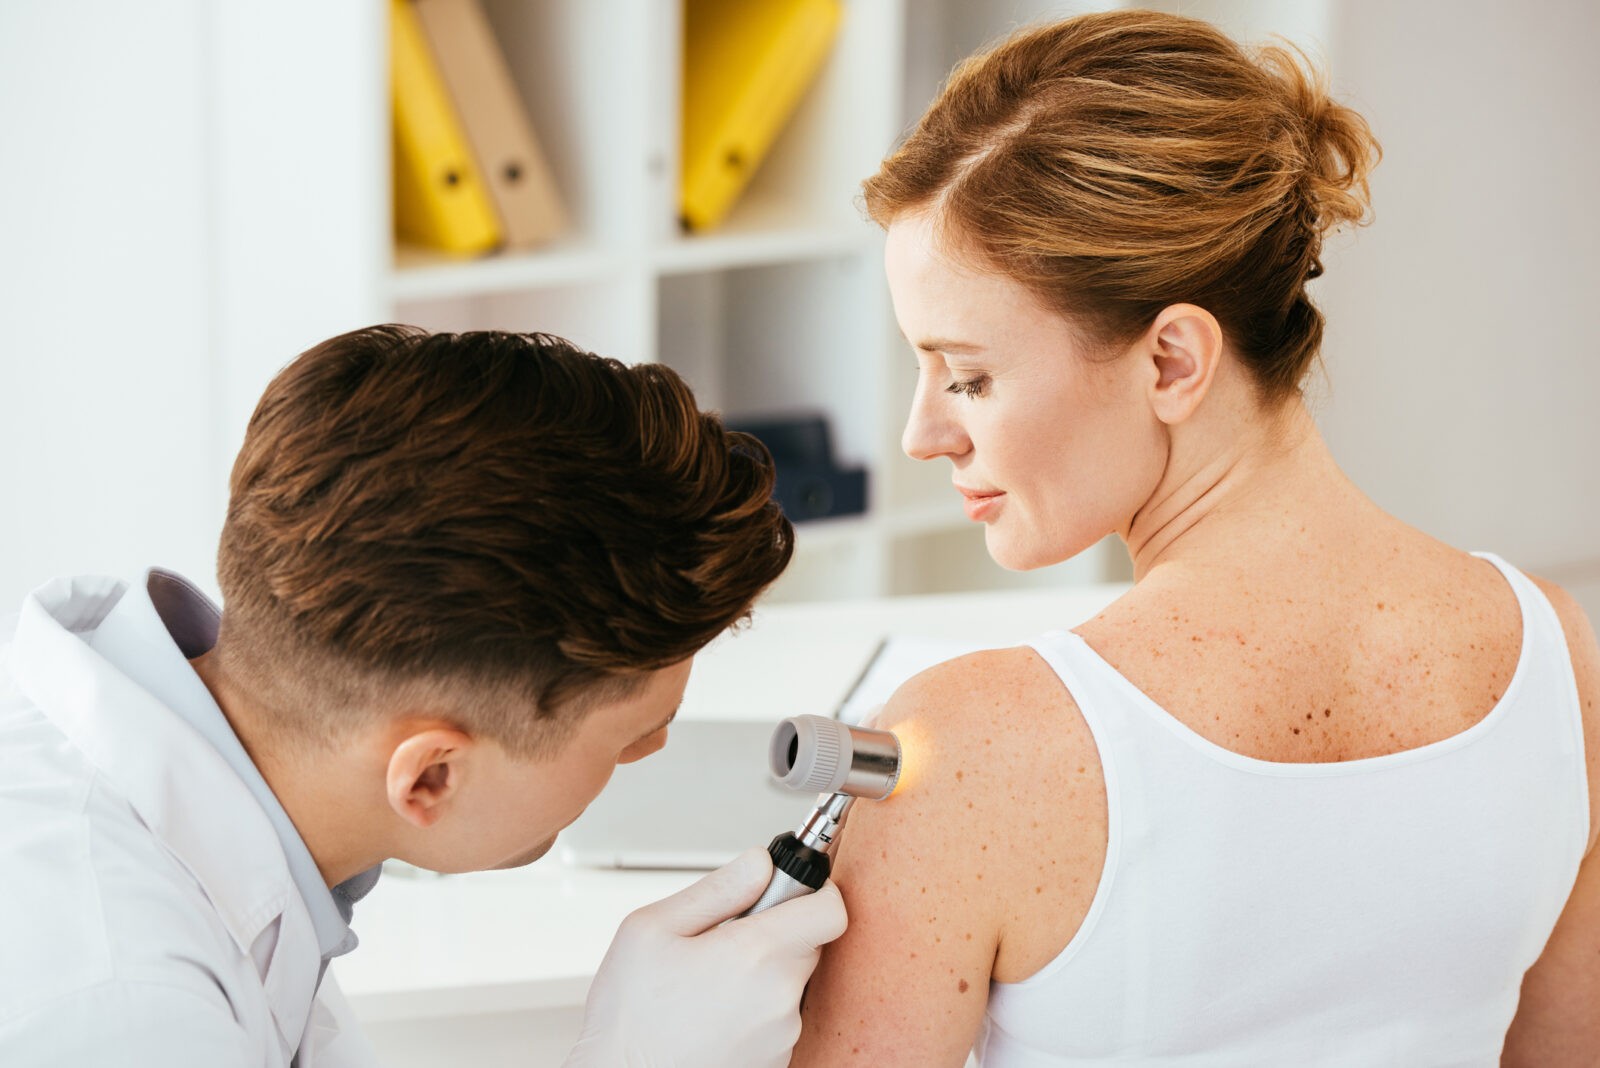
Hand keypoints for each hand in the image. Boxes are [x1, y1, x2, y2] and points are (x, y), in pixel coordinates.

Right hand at [565, 846, 847, 1067]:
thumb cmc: (630, 1016)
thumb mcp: (652, 929)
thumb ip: (718, 888)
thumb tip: (762, 862)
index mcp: (756, 954)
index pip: (830, 909)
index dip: (814, 891)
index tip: (788, 891)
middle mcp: (780, 998)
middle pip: (808, 943)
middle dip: (775, 933)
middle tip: (724, 942)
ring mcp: (782, 1035)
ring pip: (790, 982)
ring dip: (762, 975)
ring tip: (708, 987)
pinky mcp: (777, 1061)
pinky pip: (778, 1019)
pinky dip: (755, 1011)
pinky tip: (713, 1016)